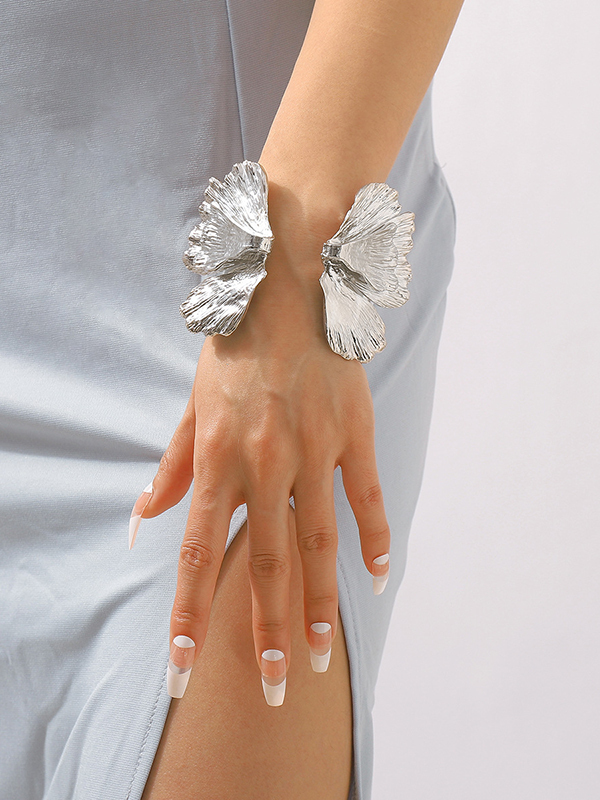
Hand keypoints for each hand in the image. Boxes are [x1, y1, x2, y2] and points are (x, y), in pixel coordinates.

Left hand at [130, 206, 390, 704]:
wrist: (289, 286)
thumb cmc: (236, 346)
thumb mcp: (193, 402)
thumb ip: (173, 465)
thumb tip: (144, 517)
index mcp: (219, 457)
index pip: (200, 551)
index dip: (191, 614)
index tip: (185, 668)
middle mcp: (265, 463)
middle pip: (267, 563)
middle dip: (268, 630)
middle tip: (276, 686)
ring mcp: (314, 451)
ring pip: (319, 542)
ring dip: (321, 602)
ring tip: (322, 652)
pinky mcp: (353, 435)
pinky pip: (367, 496)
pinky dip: (377, 537)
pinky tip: (380, 576)